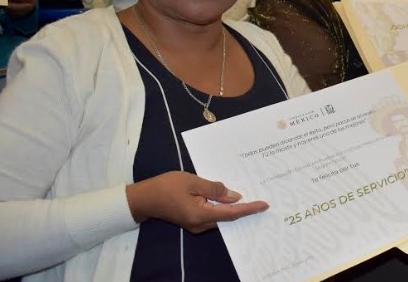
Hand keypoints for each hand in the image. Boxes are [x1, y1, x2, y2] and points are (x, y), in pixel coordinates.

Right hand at [126, 171, 268, 232]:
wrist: (144, 198)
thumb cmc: (166, 187)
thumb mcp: (193, 182)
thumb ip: (215, 189)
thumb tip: (235, 196)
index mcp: (201, 215)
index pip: (231, 213)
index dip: (249, 209)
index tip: (264, 205)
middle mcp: (201, 224)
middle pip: (227, 217)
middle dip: (244, 209)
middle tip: (261, 200)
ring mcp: (196, 224)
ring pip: (220, 217)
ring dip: (234, 208)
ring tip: (250, 198)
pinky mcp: (192, 220)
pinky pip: (212, 214)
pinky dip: (223, 207)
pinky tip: (230, 199)